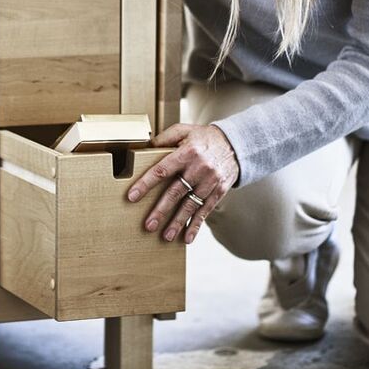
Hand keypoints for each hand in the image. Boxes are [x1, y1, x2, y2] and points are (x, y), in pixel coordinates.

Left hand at [127, 123, 239, 244]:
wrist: (236, 143)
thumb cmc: (204, 137)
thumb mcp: (184, 130)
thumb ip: (164, 138)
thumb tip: (144, 148)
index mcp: (187, 152)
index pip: (162, 170)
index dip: (146, 183)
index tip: (132, 196)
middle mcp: (199, 168)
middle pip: (176, 192)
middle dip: (161, 210)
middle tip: (148, 225)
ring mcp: (210, 181)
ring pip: (190, 205)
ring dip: (178, 222)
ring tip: (166, 236)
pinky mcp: (219, 191)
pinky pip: (205, 210)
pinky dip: (196, 225)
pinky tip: (187, 238)